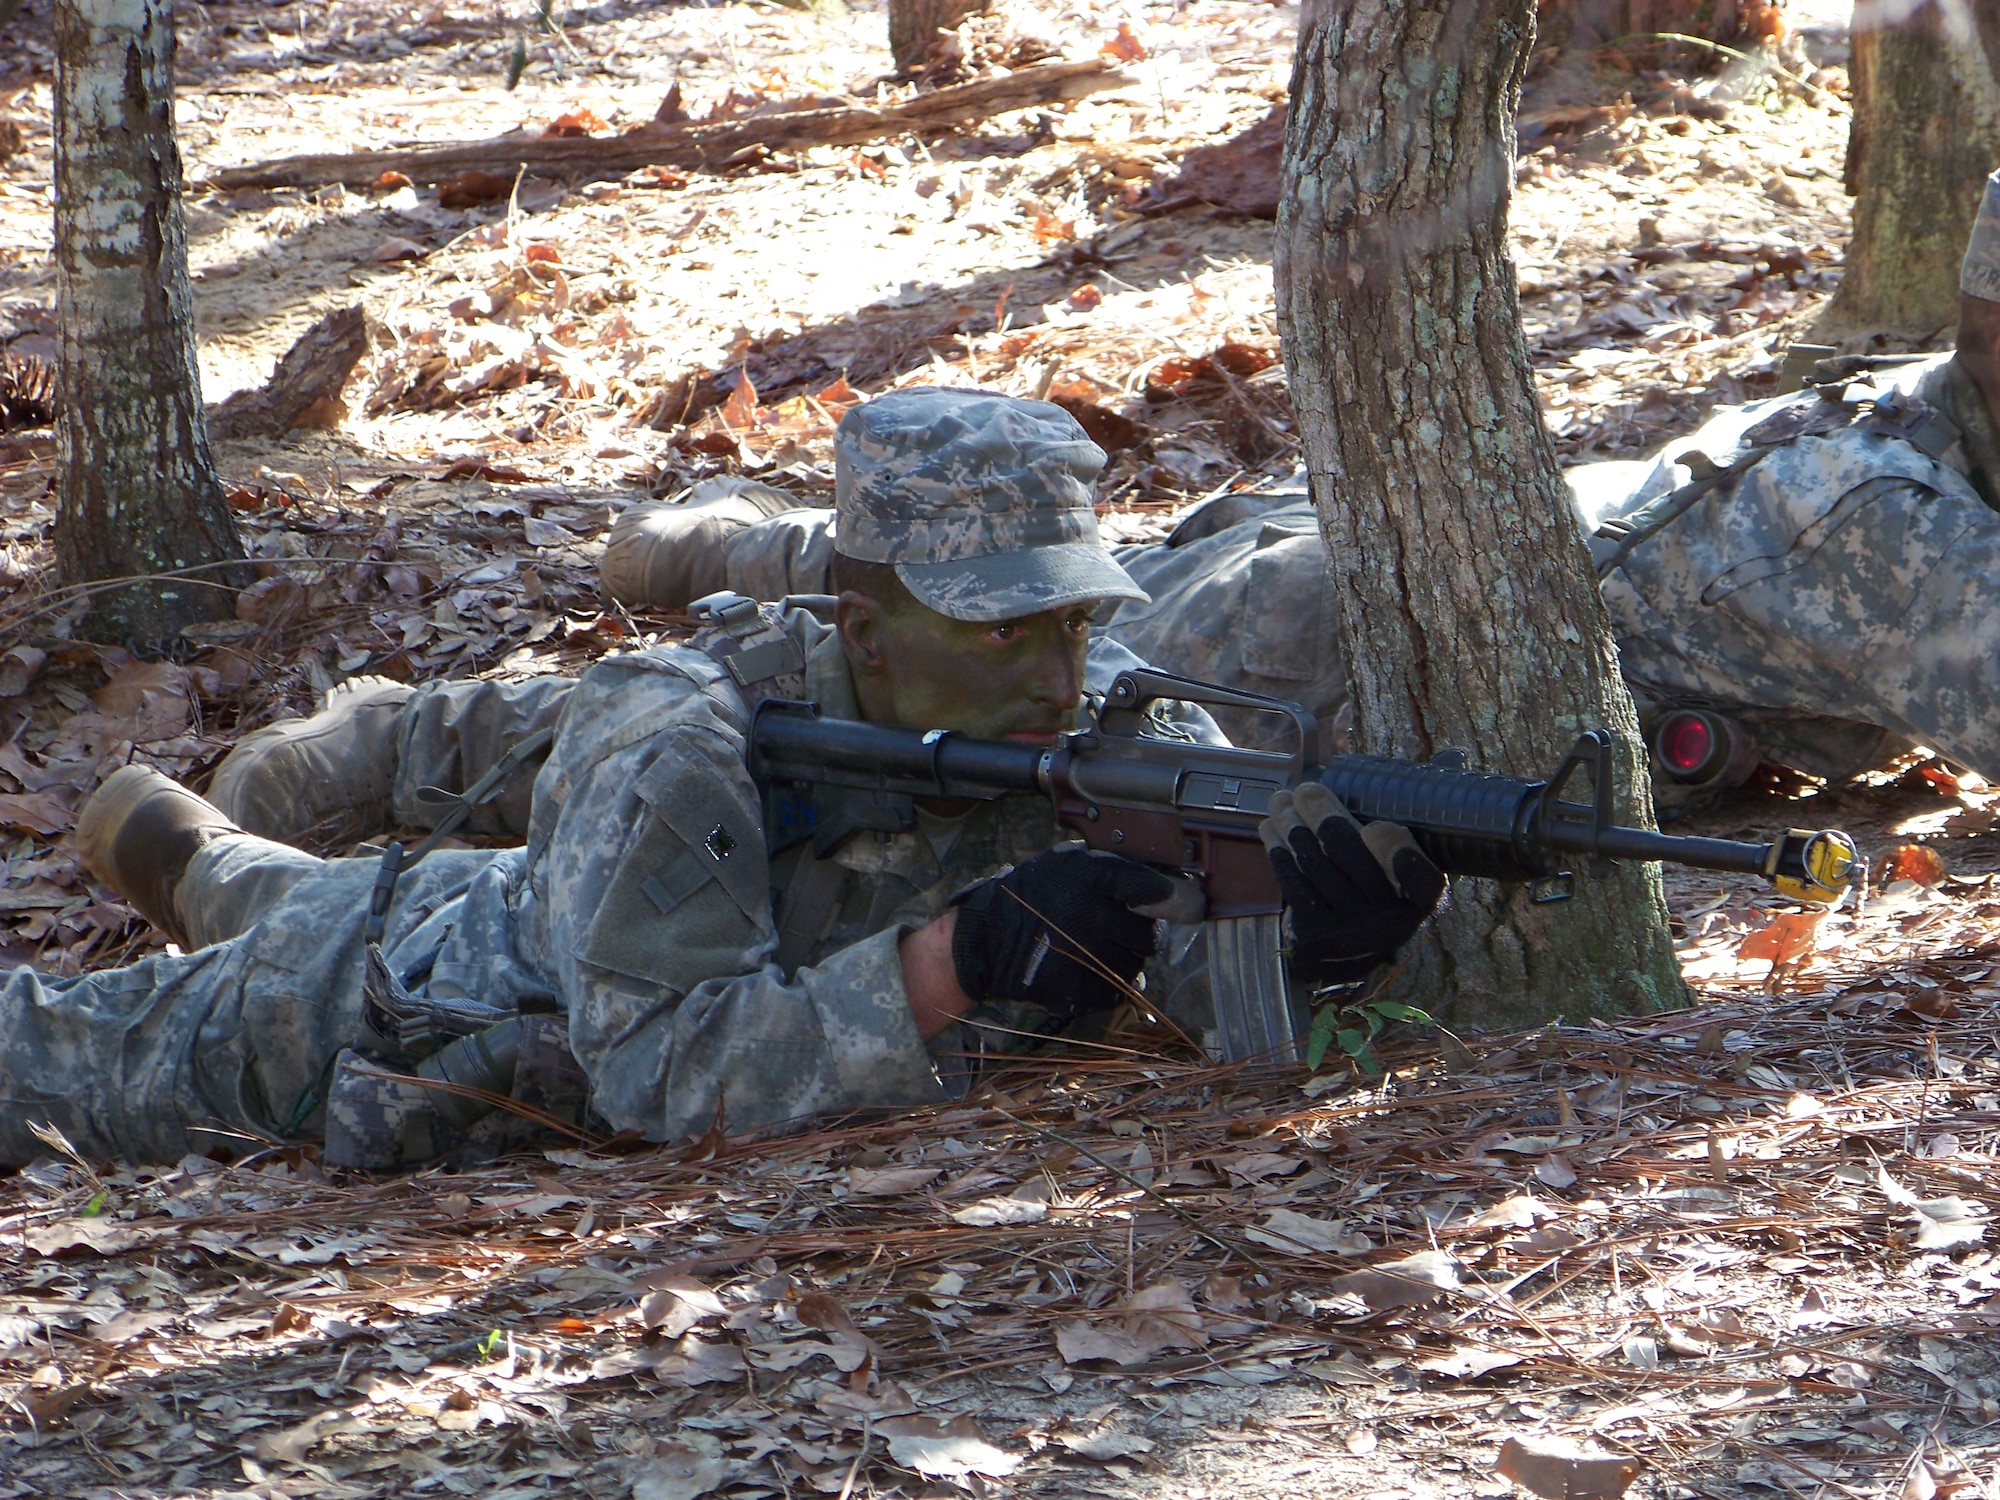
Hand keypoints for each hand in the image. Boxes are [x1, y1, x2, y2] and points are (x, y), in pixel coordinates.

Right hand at [950, 849, 1174, 1020]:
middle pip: (1150, 935)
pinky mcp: (1075, 989)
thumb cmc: (1029, 896)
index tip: (1186, 904)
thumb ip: (1109, 872)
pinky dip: (1110, 986)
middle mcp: (1090, 914)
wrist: (985, 939)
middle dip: (1144, 934)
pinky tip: (1091, 971)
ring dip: (1127, 960)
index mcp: (1090, 878)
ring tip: (1101, 950)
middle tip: (1125, 931)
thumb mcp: (1065, 865)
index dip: (1172, 897)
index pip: (1148, 888)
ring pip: (1136, 966)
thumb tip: (1162, 888)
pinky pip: (1116, 992)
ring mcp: (1083, 955)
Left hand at [1260, 782, 1444, 986]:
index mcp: (1425, 897)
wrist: (1351, 952)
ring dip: (1291, 825)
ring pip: (1314, 863)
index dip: (1399, 856)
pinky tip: (1271, 829)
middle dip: (1322, 814)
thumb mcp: (1417, 859)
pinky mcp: (1314, 934)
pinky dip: (1278, 850)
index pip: (1422, 880)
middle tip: (1305, 789)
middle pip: (1349, 856)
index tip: (1376, 827)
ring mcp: (1350, 931)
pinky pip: (1292, 882)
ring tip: (1280, 801)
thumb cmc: (1388, 886)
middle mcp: (1390, 920)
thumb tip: (1455, 755)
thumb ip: (1430, 811)